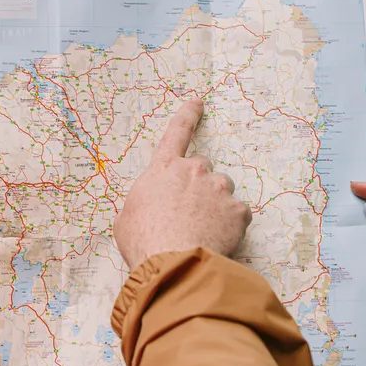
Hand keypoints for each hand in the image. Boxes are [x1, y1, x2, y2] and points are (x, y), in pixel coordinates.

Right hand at [114, 98, 251, 270]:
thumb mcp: (127, 218)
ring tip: (202, 230)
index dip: (187, 116)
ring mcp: (219, 189)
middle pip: (202, 168)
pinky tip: (217, 240)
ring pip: (222, 191)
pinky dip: (231, 226)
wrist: (173, 264)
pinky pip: (238, 215)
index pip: (176, 133)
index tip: (198, 102)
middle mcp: (194, 170)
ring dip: (216, 205)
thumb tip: (149, 208)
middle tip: (190, 211)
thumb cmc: (144, 242)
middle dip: (198, 184)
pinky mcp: (238, 211)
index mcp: (164, 168)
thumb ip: (142, 202)